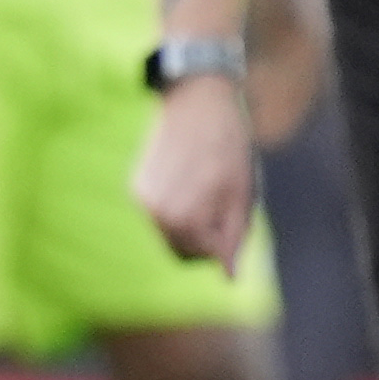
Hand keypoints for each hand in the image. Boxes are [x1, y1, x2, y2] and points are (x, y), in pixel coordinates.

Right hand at [132, 77, 258, 269]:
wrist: (197, 102)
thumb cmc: (228, 149)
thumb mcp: (242, 196)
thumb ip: (233, 239)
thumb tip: (229, 277)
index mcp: (184, 219)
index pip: (205, 257)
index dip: (225, 244)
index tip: (235, 219)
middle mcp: (156, 214)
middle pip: (181, 251)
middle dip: (204, 240)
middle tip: (223, 210)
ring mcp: (142, 200)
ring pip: (168, 233)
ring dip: (189, 224)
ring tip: (207, 192)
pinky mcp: (136, 186)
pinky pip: (158, 213)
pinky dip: (175, 208)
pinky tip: (189, 180)